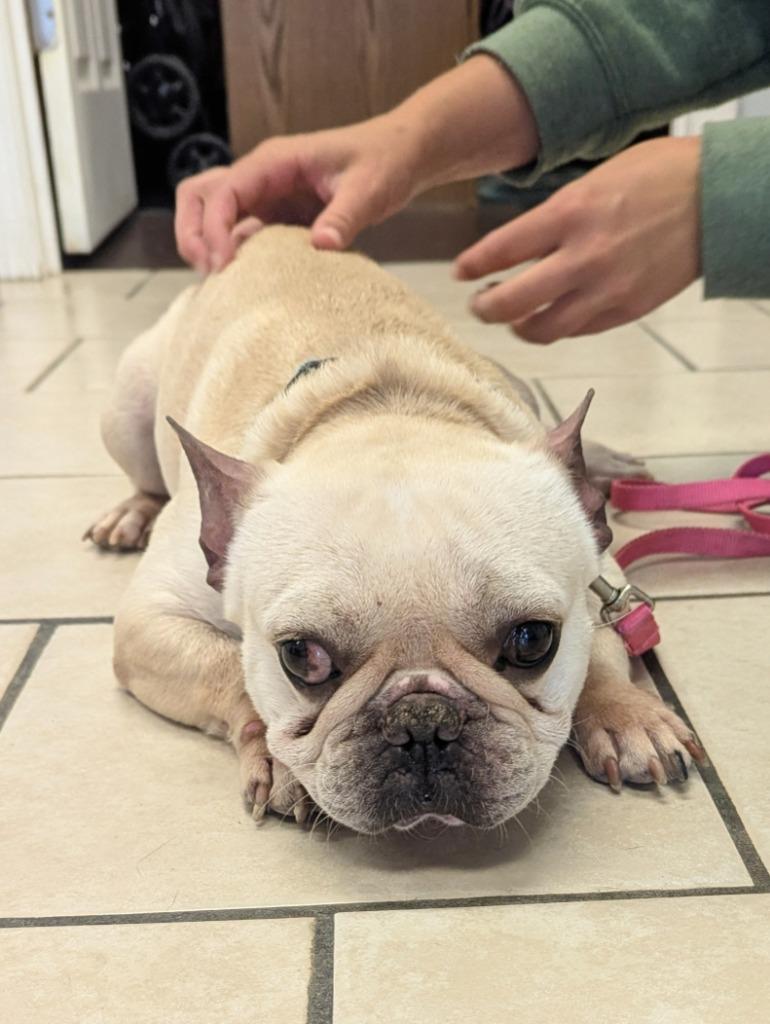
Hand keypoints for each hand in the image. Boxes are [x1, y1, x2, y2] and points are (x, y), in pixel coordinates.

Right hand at [175, 56, 536, 273]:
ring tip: (221, 283)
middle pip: (200, 195)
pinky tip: (246, 285)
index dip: (215, 228)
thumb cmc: (385, 163)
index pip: (224, 190)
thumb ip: (344, 217)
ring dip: (207, 245)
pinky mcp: (278, 217)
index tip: (226, 265)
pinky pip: (242, 235)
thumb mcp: (369, 189)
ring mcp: (266, 196)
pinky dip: (235, 257)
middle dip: (193, 232)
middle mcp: (262, 176)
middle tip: (211, 273)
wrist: (401, 156)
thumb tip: (321, 245)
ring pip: (213, 214)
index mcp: (275, 161)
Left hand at [455, 137, 701, 340]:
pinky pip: (577, 331)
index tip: (461, 273)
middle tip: (478, 304)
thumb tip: (518, 249)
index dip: (472, 266)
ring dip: (518, 327)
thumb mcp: (593, 181)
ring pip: (542, 329)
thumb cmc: (656, 177)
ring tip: (512, 319)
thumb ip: (554, 218)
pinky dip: (557, 327)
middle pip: (511, 302)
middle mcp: (583, 256)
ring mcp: (606, 289)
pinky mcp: (626, 310)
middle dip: (485, 307)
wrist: (716, 199)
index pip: (501, 250)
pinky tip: (551, 316)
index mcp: (570, 213)